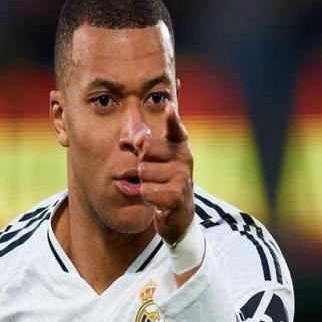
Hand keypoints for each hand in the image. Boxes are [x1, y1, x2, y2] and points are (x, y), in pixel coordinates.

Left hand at [136, 103, 194, 244]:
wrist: (177, 213)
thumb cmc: (163, 180)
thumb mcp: (156, 160)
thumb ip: (145, 144)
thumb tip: (137, 137)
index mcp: (179, 145)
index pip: (176, 128)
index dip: (172, 118)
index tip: (168, 107)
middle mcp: (184, 157)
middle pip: (146, 149)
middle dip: (142, 162)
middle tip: (152, 173)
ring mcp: (182, 176)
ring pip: (144, 172)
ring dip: (143, 182)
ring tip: (155, 187)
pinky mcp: (177, 195)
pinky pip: (147, 190)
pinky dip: (146, 196)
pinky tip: (156, 199)